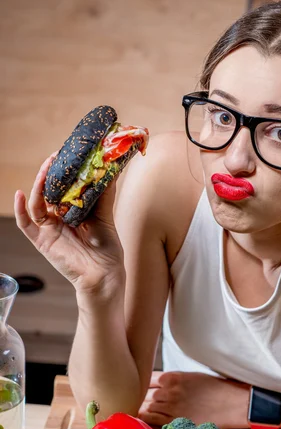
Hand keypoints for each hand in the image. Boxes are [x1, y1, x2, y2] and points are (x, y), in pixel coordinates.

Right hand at [14, 154, 124, 294]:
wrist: (104, 275)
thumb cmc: (107, 249)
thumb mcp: (106, 216)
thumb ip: (105, 194)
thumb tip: (112, 168)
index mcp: (73, 211)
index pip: (64, 187)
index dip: (64, 171)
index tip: (68, 154)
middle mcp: (59, 218)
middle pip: (48, 191)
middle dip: (51, 173)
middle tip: (56, 156)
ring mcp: (49, 229)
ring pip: (37, 202)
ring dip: (39, 184)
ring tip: (46, 168)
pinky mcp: (42, 241)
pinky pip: (26, 224)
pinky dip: (20, 209)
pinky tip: (19, 194)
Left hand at [138, 371, 250, 428]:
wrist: (230, 403)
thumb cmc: (214, 389)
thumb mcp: (191, 376)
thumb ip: (171, 380)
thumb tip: (156, 386)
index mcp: (172, 376)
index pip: (146, 378)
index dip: (141, 383)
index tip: (139, 387)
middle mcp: (168, 390)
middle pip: (143, 392)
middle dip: (139, 395)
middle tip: (135, 398)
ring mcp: (170, 406)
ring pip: (145, 405)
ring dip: (141, 407)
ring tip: (138, 409)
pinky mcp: (173, 421)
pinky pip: (150, 419)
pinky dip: (144, 418)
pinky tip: (141, 418)